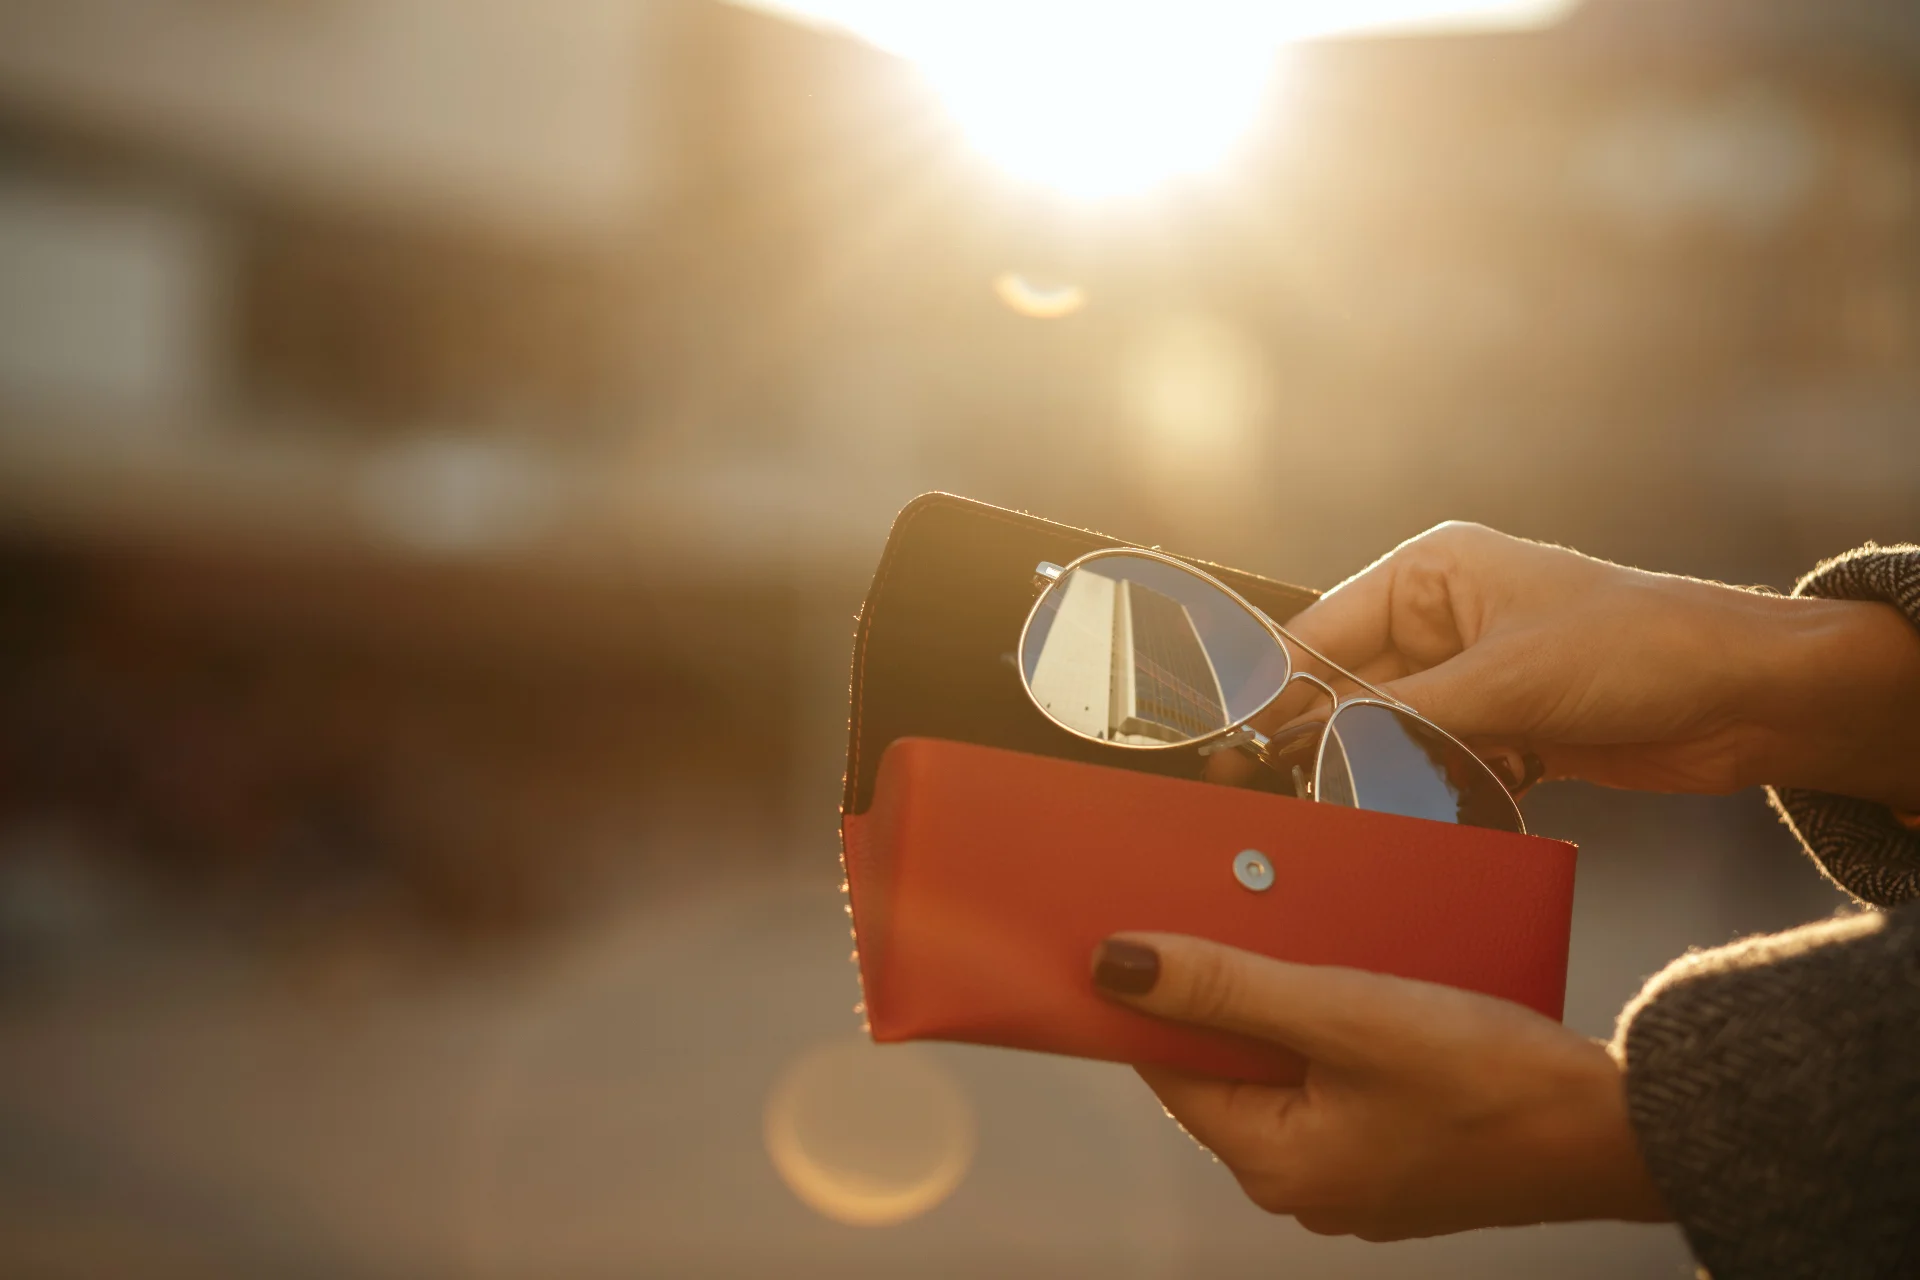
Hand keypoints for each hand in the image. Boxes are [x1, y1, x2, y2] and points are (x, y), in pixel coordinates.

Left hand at [1091, 933, 1668, 1239]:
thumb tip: (1118, 967)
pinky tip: (1365, 986)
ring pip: (1285, 1068)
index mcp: (1273, 1165)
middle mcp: (1302, 1184)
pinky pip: (1336, 1080)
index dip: (1155, 994)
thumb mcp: (1344, 1013)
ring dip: (1289, 1005)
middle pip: (1226, 1067)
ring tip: (1321, 950)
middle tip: (1250, 921)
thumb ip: (1225, 987)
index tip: (1148, 927)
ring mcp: (1353, 1173)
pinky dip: (1336, 1031)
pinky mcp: (1397, 1150)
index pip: (1168, 1067)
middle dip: (1232, 992)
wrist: (1622, 1129)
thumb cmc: (1493, 1081)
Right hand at [1209, 522, 1919, 805]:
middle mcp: (1439, 619)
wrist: (1752, 697)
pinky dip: (1418, 792)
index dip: (1272, 690)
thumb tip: (1311, 750)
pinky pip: (1432, 763)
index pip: (1319, 633)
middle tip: (1267, 795)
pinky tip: (1402, 818)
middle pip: (1344, 688)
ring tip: (1329, 815)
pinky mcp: (1500, 728)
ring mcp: (1469, 676)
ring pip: (1385, 734)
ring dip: (1369, 774)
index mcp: (1430, 573)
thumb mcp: (1507, 680)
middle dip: (1317, 742)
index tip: (1230, 743)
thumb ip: (1402, 718)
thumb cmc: (1640, 650)